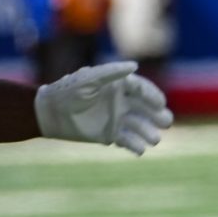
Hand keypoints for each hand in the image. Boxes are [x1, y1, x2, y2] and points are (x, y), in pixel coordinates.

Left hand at [34, 61, 173, 155]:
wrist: (51, 113)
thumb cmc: (69, 91)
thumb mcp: (89, 79)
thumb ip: (111, 72)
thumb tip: (134, 65)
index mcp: (119, 85)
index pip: (141, 89)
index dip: (152, 96)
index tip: (160, 103)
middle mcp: (122, 101)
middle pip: (146, 108)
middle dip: (158, 115)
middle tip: (166, 122)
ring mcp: (118, 119)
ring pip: (139, 126)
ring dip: (149, 132)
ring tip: (155, 140)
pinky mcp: (111, 135)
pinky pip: (128, 140)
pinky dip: (135, 146)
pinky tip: (140, 150)